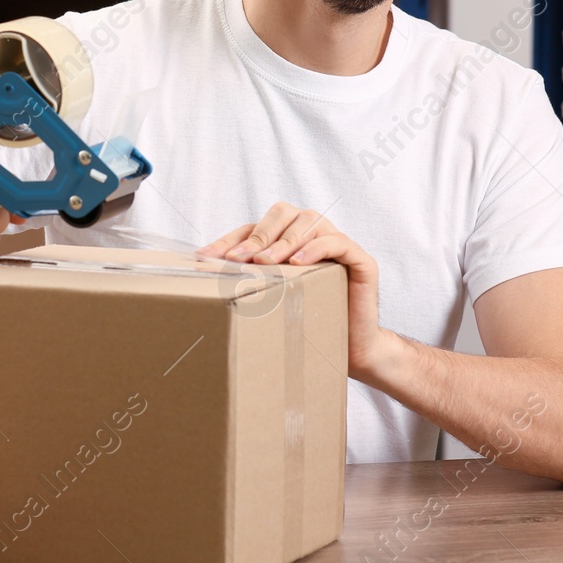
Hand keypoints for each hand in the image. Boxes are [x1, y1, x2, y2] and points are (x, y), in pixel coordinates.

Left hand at [199, 202, 394, 380]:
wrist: (351, 350)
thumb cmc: (307, 323)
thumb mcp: (272, 300)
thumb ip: (247, 283)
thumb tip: (202, 276)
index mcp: (289, 240)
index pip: (255, 227)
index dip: (231, 240)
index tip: (207, 259)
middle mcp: (313, 234)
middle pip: (283, 213)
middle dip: (258, 234)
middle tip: (239, 259)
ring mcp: (338, 243)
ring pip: (309, 222)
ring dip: (284, 240)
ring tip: (266, 261)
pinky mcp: (360, 259)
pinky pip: (338, 242)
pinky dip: (316, 248)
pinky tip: (298, 263)